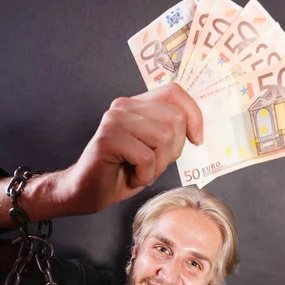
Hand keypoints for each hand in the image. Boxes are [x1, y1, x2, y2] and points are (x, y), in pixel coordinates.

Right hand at [63, 83, 203, 213]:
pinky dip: (144, 176)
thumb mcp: (155, 151)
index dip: (193, 114)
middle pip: (175, 120)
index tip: (196, 139)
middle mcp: (124, 106)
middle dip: (173, 151)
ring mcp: (115, 120)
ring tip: (141, 172)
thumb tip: (197, 130)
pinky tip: (131, 177)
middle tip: (153, 166)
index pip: (174, 92)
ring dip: (158, 166)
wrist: (87, 192)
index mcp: (137, 105)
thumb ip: (170, 133)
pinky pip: (146, 158)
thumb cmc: (122, 173)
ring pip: (163, 138)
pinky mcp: (107, 139)